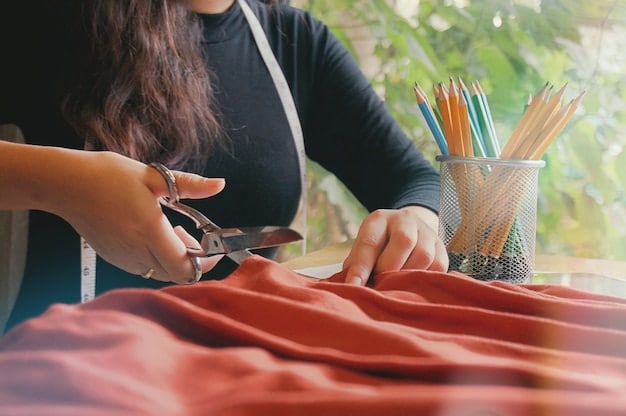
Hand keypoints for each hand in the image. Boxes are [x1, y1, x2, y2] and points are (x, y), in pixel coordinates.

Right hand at [46, 150, 225, 283]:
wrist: (65, 184)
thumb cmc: (107, 176)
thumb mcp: (154, 176)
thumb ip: (191, 184)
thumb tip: (219, 185)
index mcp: (149, 232)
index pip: (186, 268)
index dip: (207, 262)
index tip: (213, 246)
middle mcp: (137, 252)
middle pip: (177, 274)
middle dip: (194, 259)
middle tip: (192, 234)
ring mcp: (124, 259)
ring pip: (162, 273)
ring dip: (175, 258)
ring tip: (172, 230)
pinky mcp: (115, 258)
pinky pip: (145, 268)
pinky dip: (158, 258)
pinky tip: (153, 234)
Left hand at [342, 206, 448, 284]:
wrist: (408, 228)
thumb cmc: (380, 245)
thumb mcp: (365, 247)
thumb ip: (357, 265)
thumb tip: (352, 288)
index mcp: (379, 219)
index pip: (369, 242)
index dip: (361, 268)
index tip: (354, 287)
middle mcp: (405, 220)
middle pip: (404, 241)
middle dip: (389, 268)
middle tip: (380, 285)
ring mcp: (427, 232)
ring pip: (423, 255)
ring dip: (408, 277)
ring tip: (396, 287)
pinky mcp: (442, 248)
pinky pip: (438, 268)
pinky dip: (424, 281)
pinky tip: (413, 286)